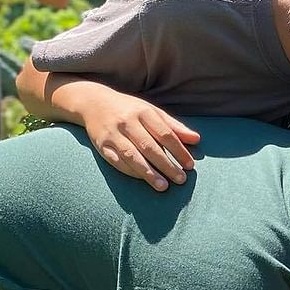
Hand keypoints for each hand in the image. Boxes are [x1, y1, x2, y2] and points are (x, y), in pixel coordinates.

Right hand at [80, 92, 201, 190]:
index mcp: (143, 113)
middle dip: (167, 165)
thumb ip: (174, 126)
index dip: (179, 150)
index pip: (165, 134)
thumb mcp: (152, 111)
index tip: (190, 165)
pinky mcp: (101, 145)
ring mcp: (113, 134)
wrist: (93, 102)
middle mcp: (127, 123)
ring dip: (148, 172)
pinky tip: (142, 179)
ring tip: (163, 186)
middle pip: (150, 147)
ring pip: (132, 156)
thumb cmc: (130, 109)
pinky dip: (130, 171)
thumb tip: (197, 139)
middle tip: (181, 179)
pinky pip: (116, 161)